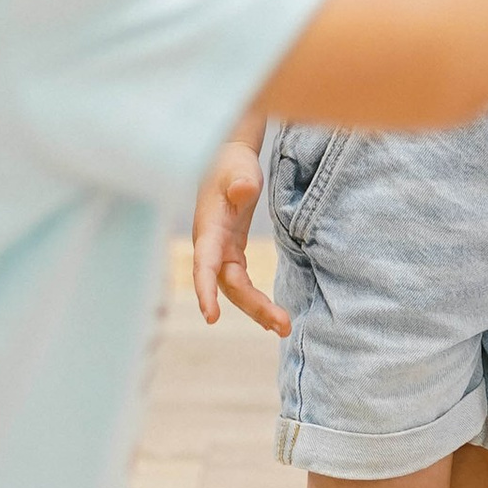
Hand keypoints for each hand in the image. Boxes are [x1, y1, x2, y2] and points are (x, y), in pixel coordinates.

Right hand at [191, 139, 289, 335]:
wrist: (226, 160)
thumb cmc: (230, 164)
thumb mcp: (237, 168)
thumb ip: (240, 181)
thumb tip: (244, 190)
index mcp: (208, 230)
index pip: (204, 265)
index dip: (205, 290)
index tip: (211, 316)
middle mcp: (211, 247)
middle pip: (230, 286)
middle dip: (254, 307)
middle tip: (282, 325)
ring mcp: (221, 253)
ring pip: (237, 290)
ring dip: (258, 310)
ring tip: (284, 327)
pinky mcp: (232, 254)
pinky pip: (242, 284)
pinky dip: (256, 300)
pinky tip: (272, 317)